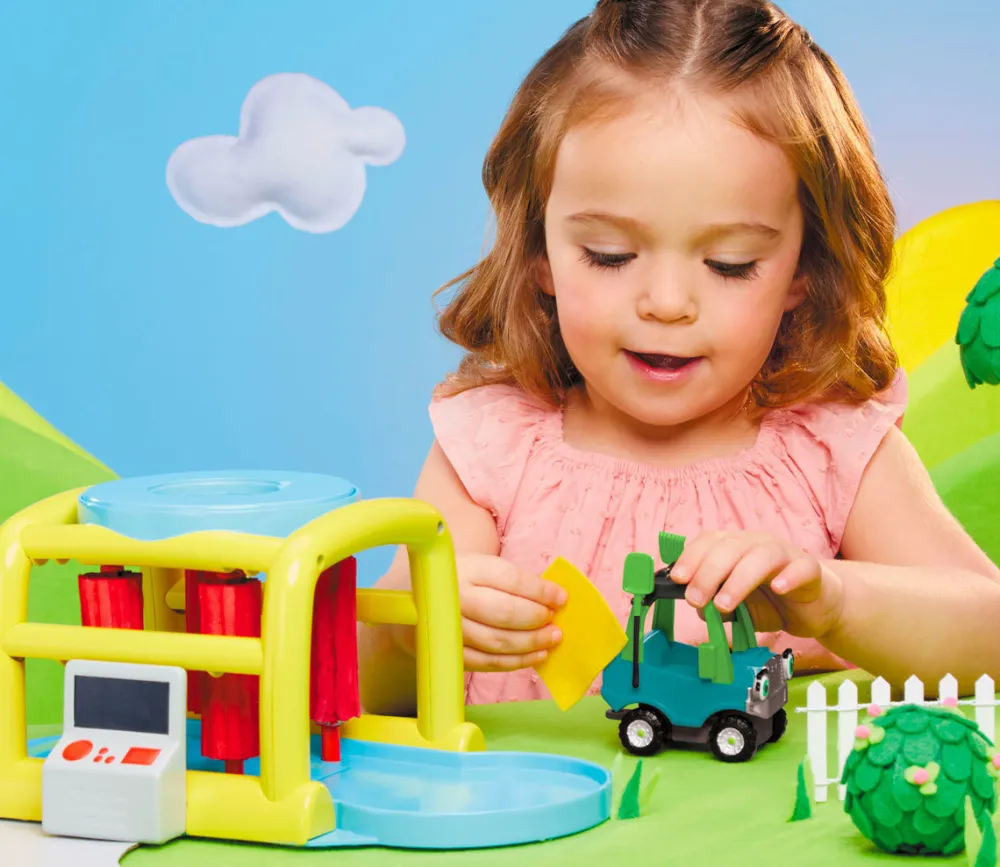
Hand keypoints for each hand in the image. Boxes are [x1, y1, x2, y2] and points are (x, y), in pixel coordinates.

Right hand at [456, 553, 566, 671]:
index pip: (510, 579)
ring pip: (497, 641)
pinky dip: (514, 662)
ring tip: (551, 640)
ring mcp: (449, 627)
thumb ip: (513, 581)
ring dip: (530, 643)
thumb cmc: (463, 578)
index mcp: (467, 569)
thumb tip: (553, 600)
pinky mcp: (448, 651)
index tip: (561, 598)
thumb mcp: (482, 566)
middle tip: (555, 623)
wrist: (421, 593)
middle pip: (504, 612)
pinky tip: (535, 656)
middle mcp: (455, 596)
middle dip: (536, 619)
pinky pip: (486, 662)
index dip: (540, 591)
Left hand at [670, 531, 843, 637]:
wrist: (815, 606)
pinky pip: (801, 567)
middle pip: (730, 547)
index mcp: (735, 546)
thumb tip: (700, 609)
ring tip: (724, 604)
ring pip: (761, 556)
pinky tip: (777, 589)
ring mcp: (785, 553)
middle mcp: (757, 543)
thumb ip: (717, 605)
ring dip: (738, 579)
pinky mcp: (810, 569)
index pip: (709, 541)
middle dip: (707, 573)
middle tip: (695, 600)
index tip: (677, 578)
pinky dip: (788, 577)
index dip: (691, 557)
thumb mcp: (737, 606)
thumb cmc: (770, 601)